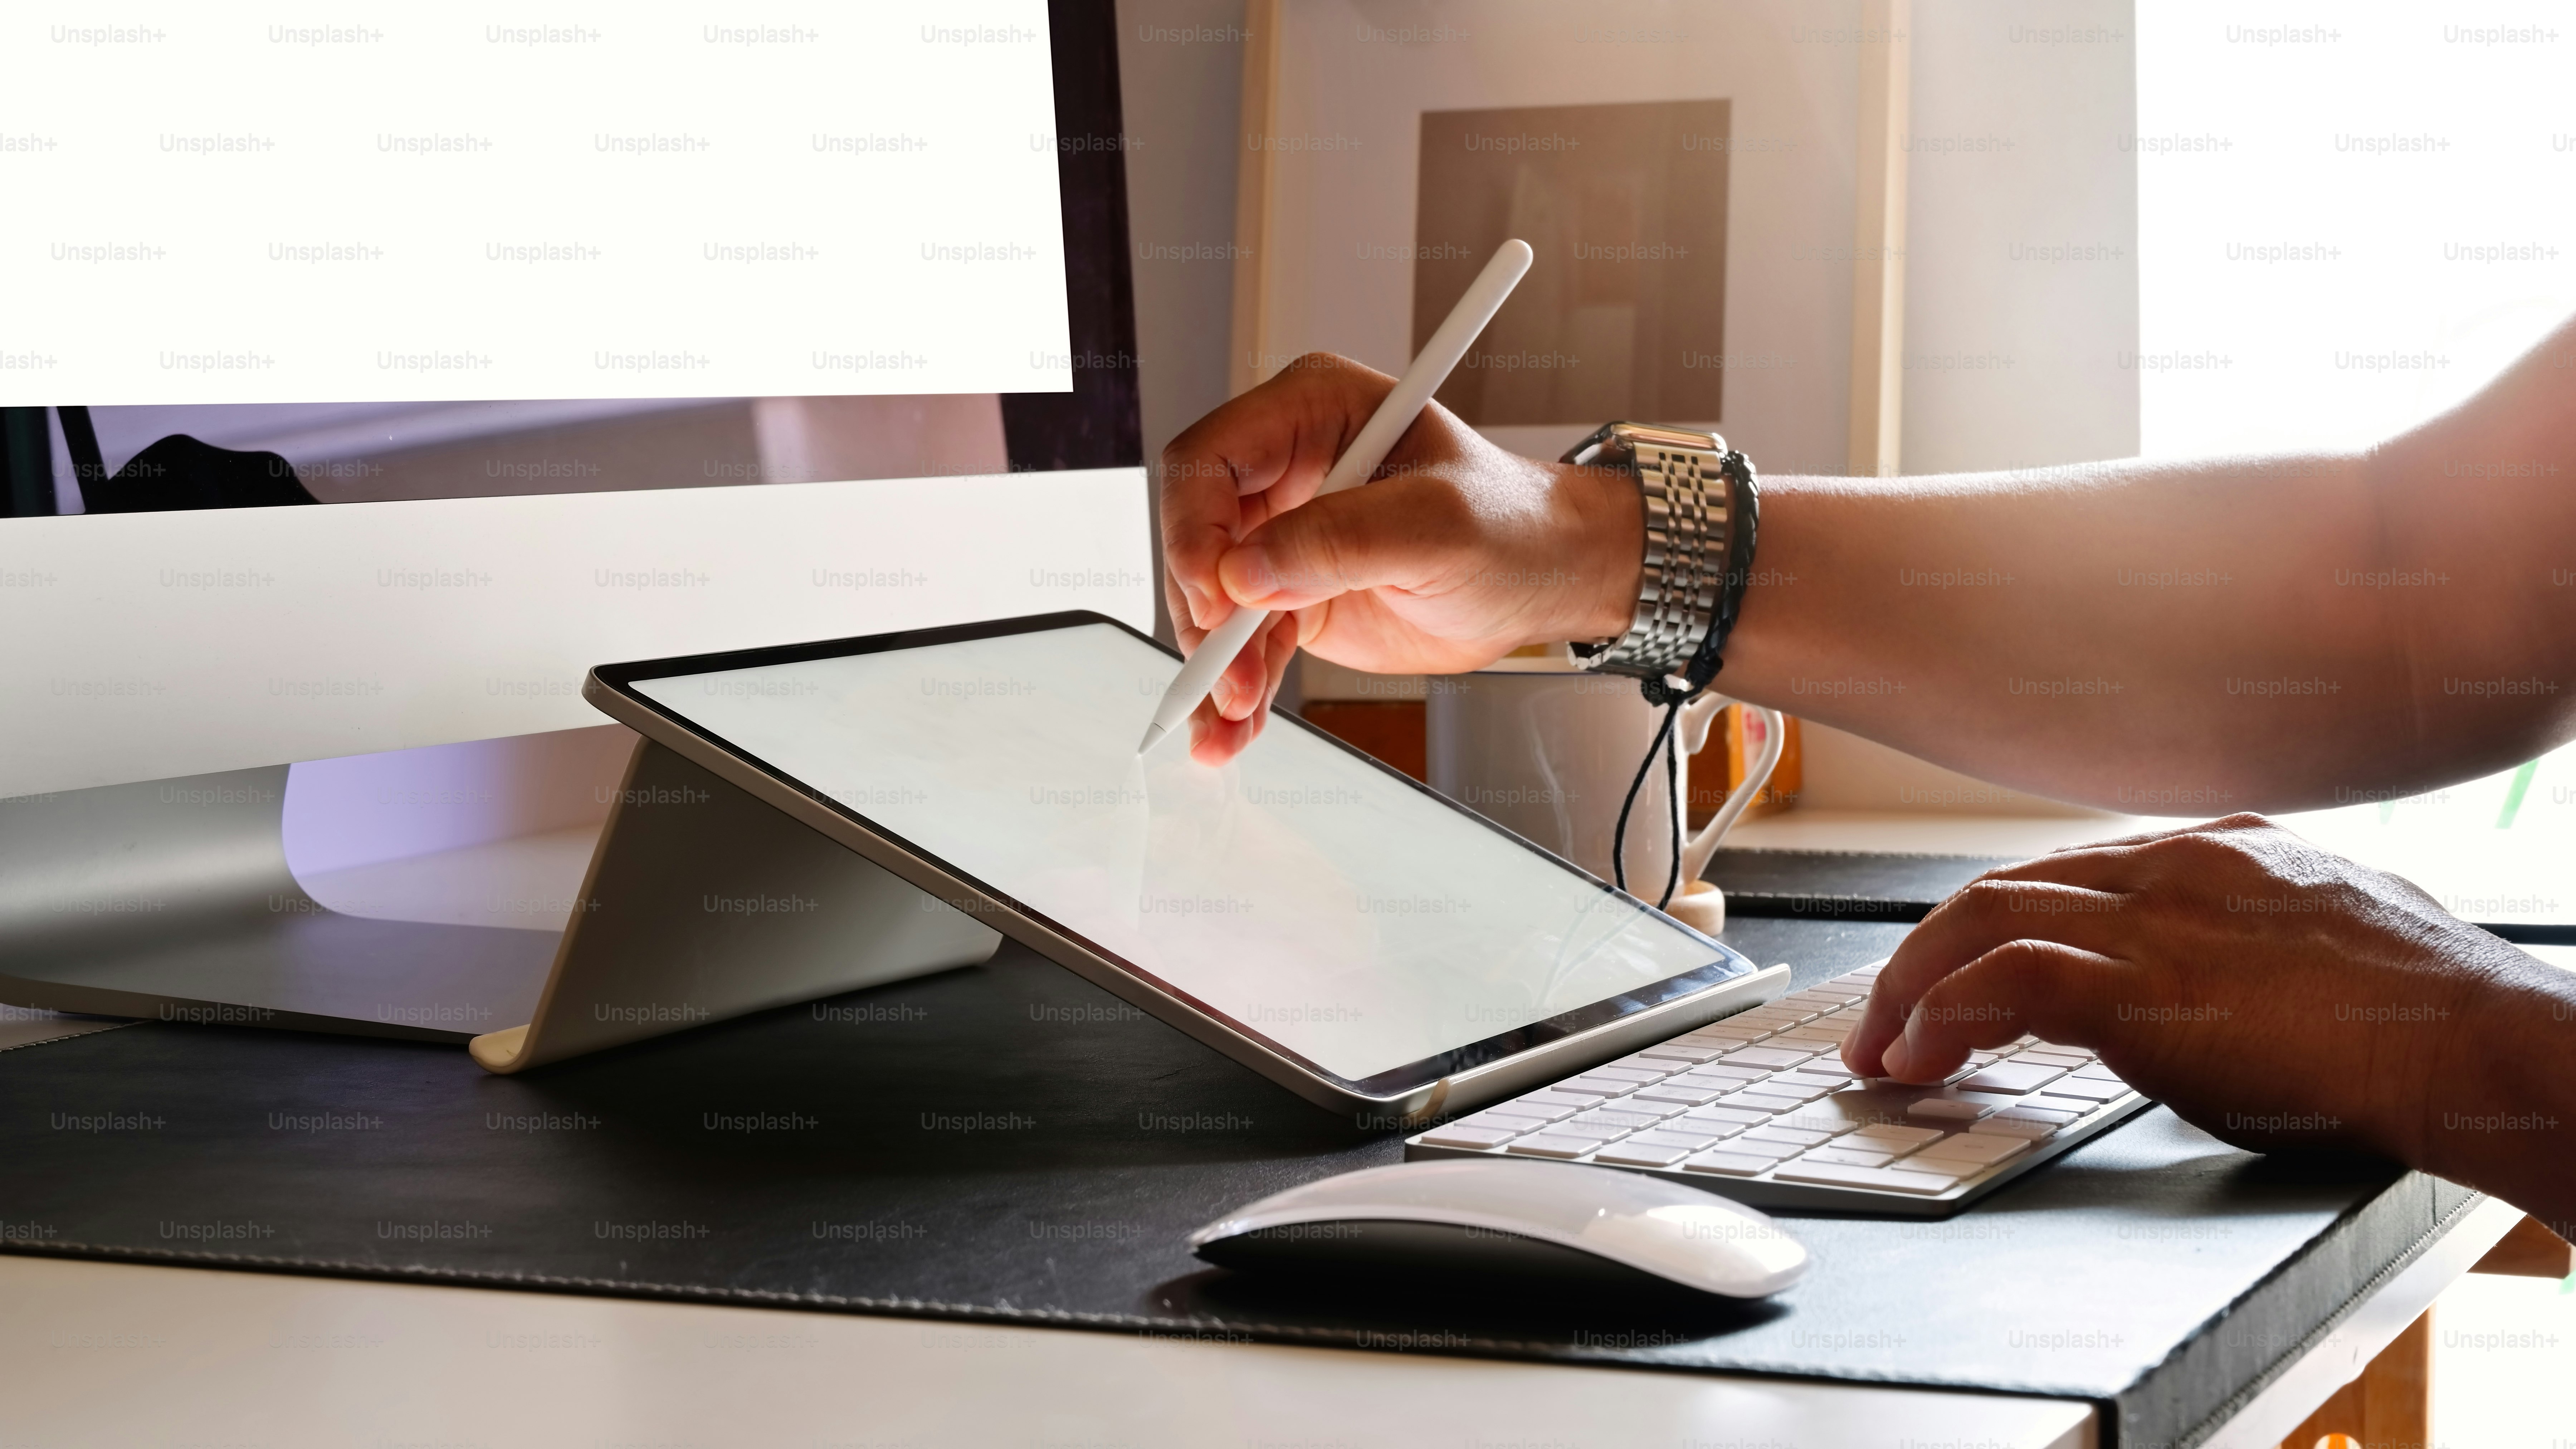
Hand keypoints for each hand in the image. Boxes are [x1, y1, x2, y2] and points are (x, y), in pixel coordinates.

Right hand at [1158, 353, 1642, 764]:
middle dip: (1205, 616)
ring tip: (1227, 723)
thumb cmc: (1512, 526)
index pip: (1208, 461)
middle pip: (1197, 537)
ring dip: (1215, 668)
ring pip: (1210, 602)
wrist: (1546, 578)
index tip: (1221, 601)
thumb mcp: (1439, 525)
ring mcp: (1284, 535)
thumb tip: (1244, 573)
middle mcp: (1284, 470)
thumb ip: (1342, 540)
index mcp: (1311, 412)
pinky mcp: (1293, 594)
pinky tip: (1233, 729)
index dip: (1196, 532)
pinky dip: (1236, 689)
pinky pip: (1243, 644)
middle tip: (1229, 677)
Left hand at [1839, 815, 2575, 1200]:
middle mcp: (2172, 867)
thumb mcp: (2325, 944)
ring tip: (1881, 1046)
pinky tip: (1918, 1058)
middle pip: (2006, 885)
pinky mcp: (2138, 983)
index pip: (2070, 871)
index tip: (1961, 970)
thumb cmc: (2421, 1017)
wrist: (2470, 1041)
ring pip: (1982, 919)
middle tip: (1888, 1013)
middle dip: (1931, 950)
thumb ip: (2255, 945)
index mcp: (2217, 853)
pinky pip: (2000, 983)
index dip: (1999, 922)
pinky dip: (1943, 1017)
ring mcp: (2152, 919)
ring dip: (1913, 986)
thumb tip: (2226, 981)